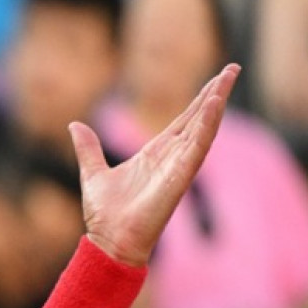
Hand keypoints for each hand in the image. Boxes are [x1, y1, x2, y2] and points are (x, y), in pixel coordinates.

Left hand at [70, 64, 238, 266]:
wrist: (108, 239)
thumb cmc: (106, 214)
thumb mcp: (93, 173)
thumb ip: (88, 149)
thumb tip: (75, 125)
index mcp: (154, 154)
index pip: (182, 121)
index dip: (198, 101)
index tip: (214, 80)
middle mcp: (171, 157)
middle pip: (198, 119)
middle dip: (215, 93)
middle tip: (233, 68)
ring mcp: (178, 166)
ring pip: (203, 128)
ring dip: (216, 102)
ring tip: (228, 77)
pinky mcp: (180, 176)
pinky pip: (198, 146)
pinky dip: (207, 125)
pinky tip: (215, 104)